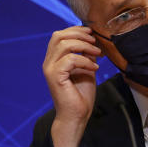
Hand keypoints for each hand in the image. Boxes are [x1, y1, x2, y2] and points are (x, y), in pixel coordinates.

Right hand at [42, 26, 103, 146]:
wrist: (77, 116)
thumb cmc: (81, 95)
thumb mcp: (86, 69)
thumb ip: (85, 55)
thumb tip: (91, 40)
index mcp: (54, 59)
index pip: (59, 35)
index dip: (76, 30)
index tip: (91, 33)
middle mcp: (49, 62)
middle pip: (59, 36)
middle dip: (79, 35)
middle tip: (95, 42)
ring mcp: (50, 69)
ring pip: (64, 45)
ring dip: (84, 46)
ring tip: (97, 54)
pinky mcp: (55, 76)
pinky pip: (70, 59)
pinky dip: (85, 61)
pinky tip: (93, 68)